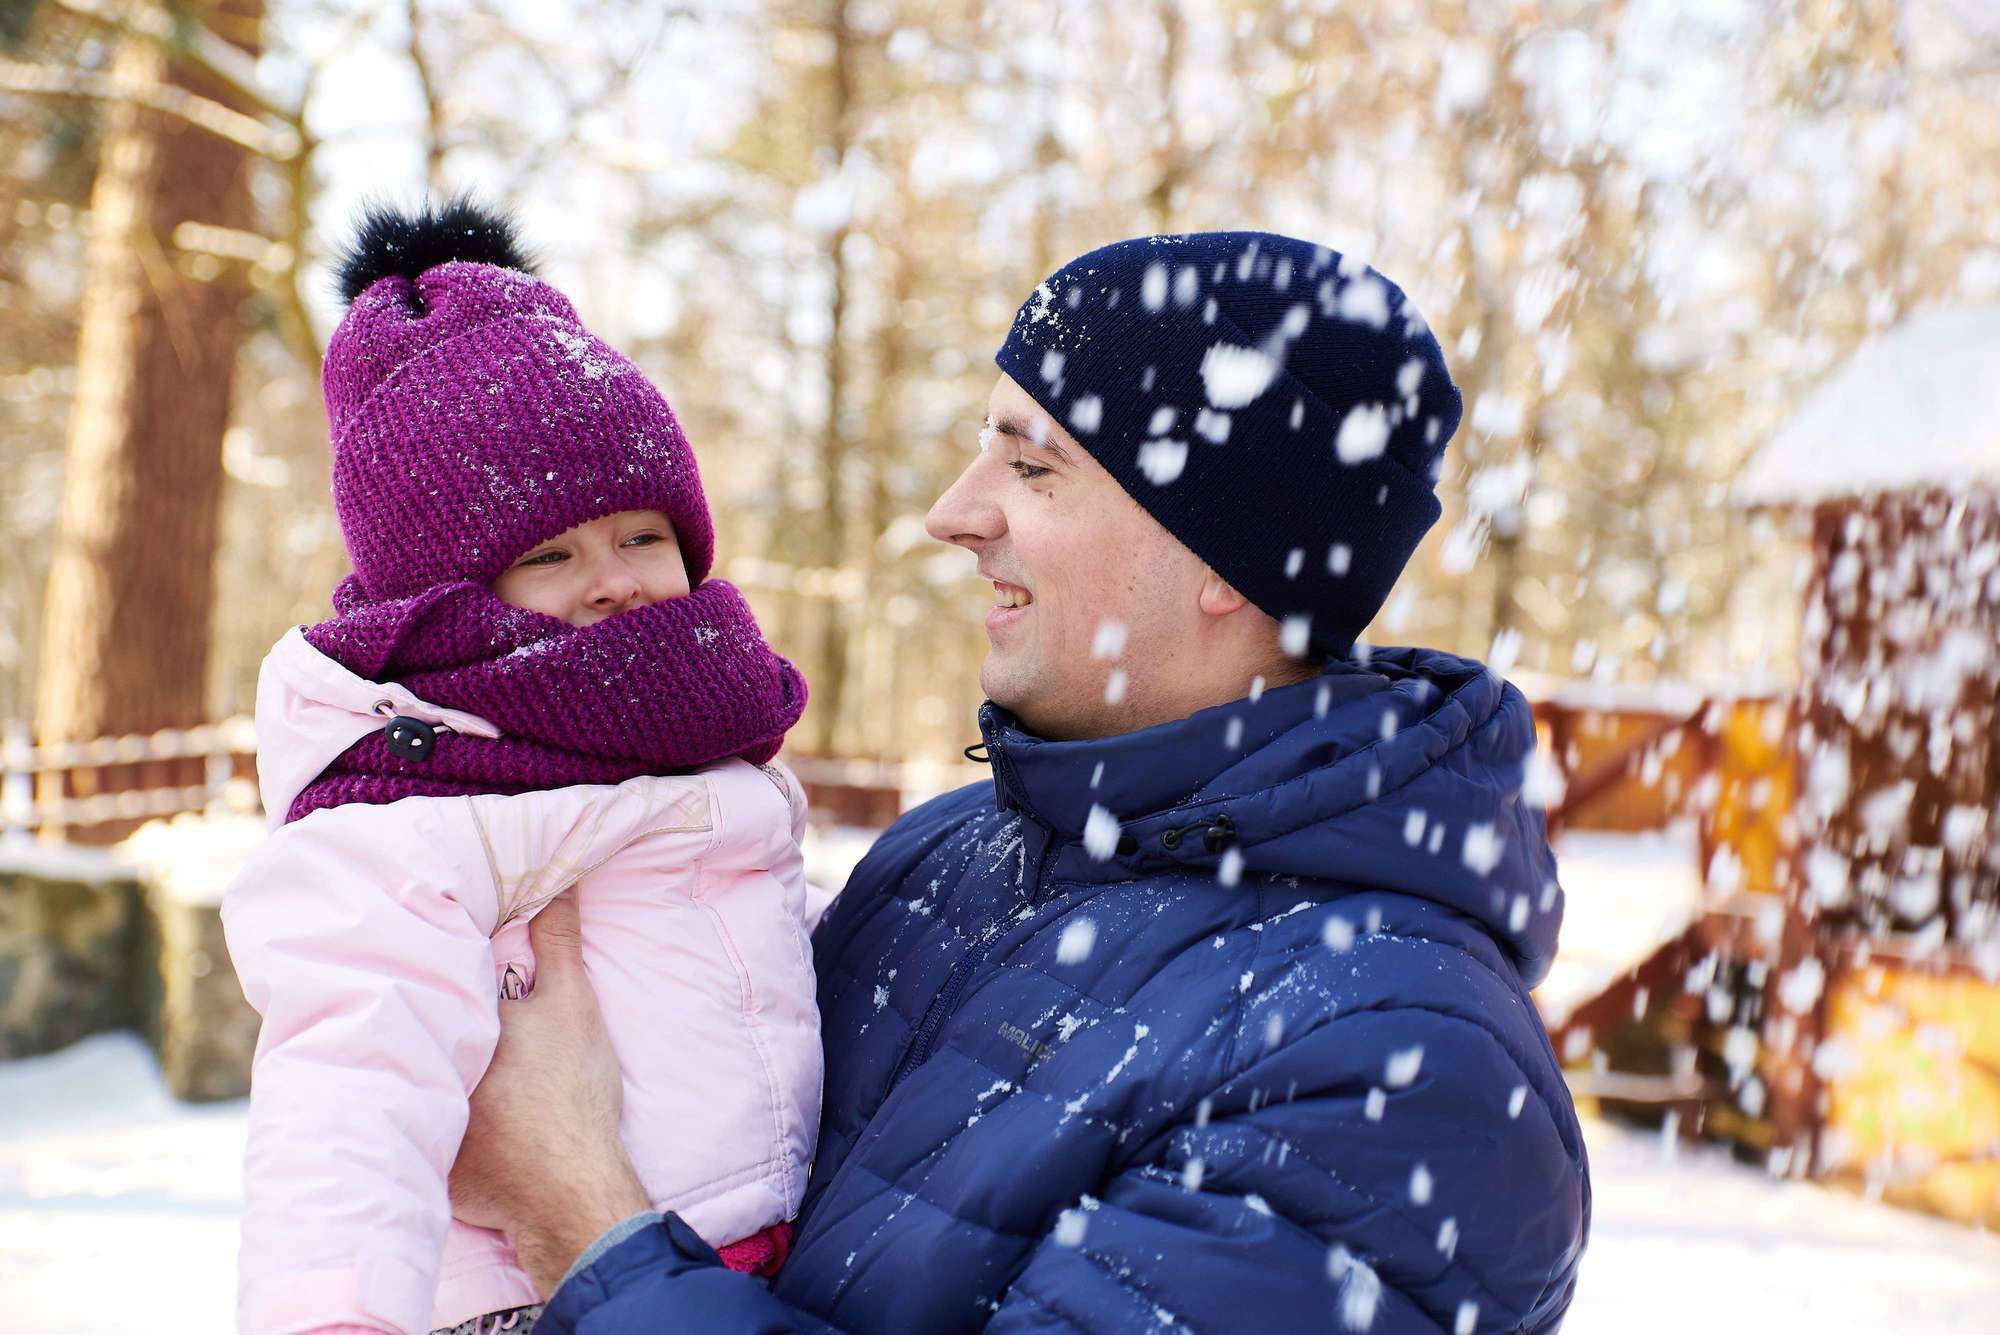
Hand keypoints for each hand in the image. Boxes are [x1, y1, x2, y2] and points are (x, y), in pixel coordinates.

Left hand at [449, 891, 650, 1293]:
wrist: (572, 1185)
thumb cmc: (572, 1090)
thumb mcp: (573, 1005)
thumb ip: (558, 942)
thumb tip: (558, 883)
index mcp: (457, 1024)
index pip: (438, 984)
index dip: (442, 970)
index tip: (440, 951)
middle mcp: (427, 1068)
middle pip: (424, 1030)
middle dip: (426, 1018)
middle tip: (430, 994)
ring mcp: (422, 1119)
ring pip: (418, 1081)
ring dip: (422, 1069)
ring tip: (428, 1049)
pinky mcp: (427, 1163)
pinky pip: (423, 1133)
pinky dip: (435, 1124)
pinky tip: (450, 1117)